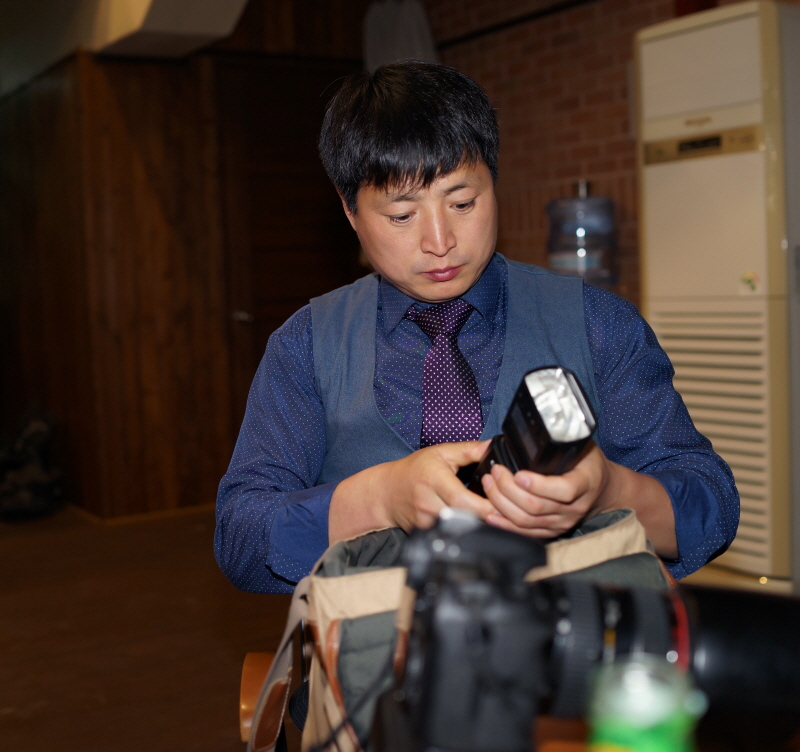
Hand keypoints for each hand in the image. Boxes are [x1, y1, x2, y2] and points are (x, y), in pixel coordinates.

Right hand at [379, 440, 494, 531]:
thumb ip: (468, 450)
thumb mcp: (440, 452)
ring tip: (490, 515)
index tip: (501, 504)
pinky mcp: (425, 532)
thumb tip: (492, 447)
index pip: (462, 499)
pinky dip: (464, 528)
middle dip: (487, 517)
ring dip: (477, 523)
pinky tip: (471, 520)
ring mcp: (425, 521)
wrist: (387, 491)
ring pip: (459, 527)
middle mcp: (428, 503)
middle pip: (464, 517)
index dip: (484, 505)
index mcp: (433, 479)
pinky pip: (450, 532)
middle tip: (504, 511)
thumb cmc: (414, 470)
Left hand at [480, 442, 610, 537]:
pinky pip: (525, 532)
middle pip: (536, 506)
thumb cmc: (587, 463)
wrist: (602, 489)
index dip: (538, 485)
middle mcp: (574, 507)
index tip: (518, 474)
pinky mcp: (552, 531)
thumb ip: (559, 441)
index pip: (564, 490)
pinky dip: (505, 524)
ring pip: (527, 521)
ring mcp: (562, 522)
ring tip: (489, 485)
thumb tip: (531, 429)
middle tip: (495, 472)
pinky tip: (491, 512)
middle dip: (508, 489)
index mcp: (585, 483)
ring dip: (502, 504)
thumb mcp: (581, 445)